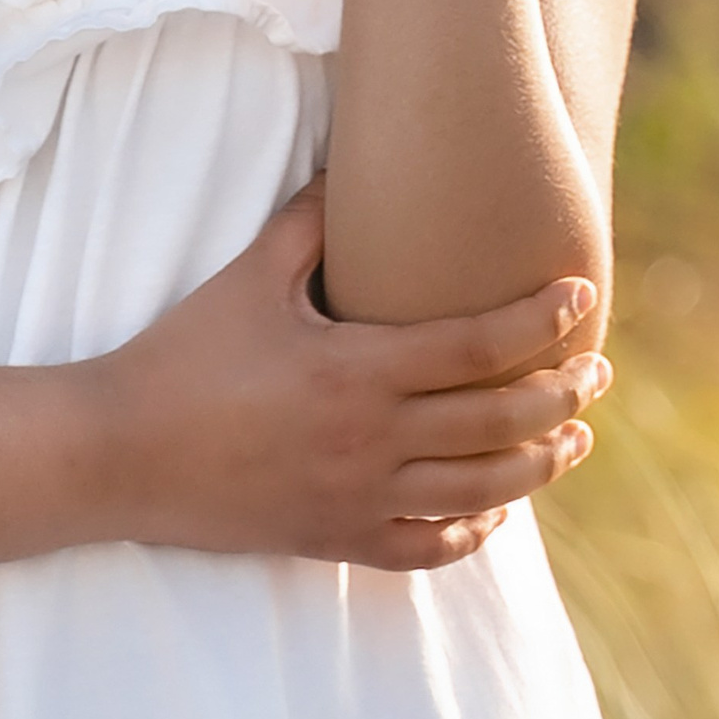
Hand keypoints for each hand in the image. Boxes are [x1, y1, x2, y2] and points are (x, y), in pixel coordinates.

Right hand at [95, 187, 605, 570]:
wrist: (121, 452)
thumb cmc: (182, 357)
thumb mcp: (247, 279)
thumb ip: (309, 225)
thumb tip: (354, 170)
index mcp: (357, 370)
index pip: (480, 345)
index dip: (543, 321)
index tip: (583, 298)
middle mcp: (372, 440)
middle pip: (503, 422)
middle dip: (564, 394)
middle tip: (597, 370)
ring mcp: (359, 498)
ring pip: (484, 492)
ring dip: (542, 464)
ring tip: (573, 438)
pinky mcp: (337, 540)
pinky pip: (430, 548)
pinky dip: (474, 531)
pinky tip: (494, 510)